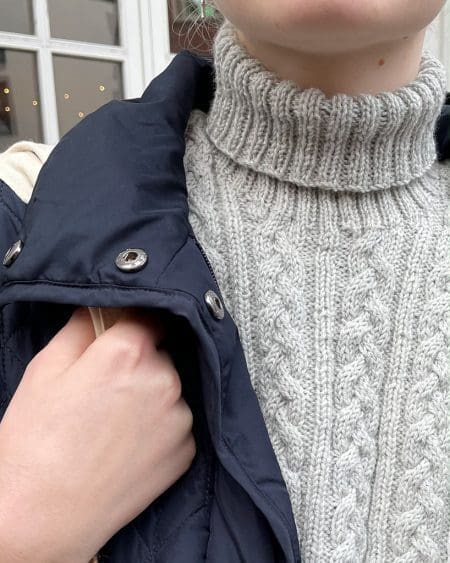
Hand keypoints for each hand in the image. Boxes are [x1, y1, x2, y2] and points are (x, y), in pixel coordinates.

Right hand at [0, 307, 194, 562]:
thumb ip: (81, 327)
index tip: (122, 334)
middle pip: (159, 353)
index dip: (132, 323)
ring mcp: (179, 417)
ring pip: (170, 388)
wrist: (44, 516)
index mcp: (128, 352)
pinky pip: (177, 422)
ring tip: (115, 424)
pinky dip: (159, 427)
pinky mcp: (186, 450)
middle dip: (139, 362)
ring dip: (152, 395)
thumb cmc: (36, 442)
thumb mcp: (46, 369)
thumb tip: (101, 307)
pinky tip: (128, 445)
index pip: (147, 315)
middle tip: (106, 390)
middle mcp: (163, 379)